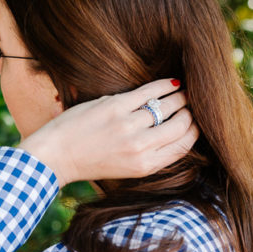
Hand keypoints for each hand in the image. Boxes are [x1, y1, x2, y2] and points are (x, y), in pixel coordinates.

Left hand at [18, 79, 199, 188]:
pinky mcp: (116, 106)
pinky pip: (150, 91)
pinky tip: (172, 82)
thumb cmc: (91, 162)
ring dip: (181, 96)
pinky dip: (165, 84)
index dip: (194, 131)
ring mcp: (128, 126)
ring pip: (169, 105)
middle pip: (182, 125)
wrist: (57, 156)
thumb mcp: (127, 169)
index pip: (184, 145)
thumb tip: (178, 134)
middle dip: (191, 113)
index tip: (195, 121)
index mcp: (145, 166)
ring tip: (183, 92)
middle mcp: (140, 148)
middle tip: (191, 105)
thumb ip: (152, 154)